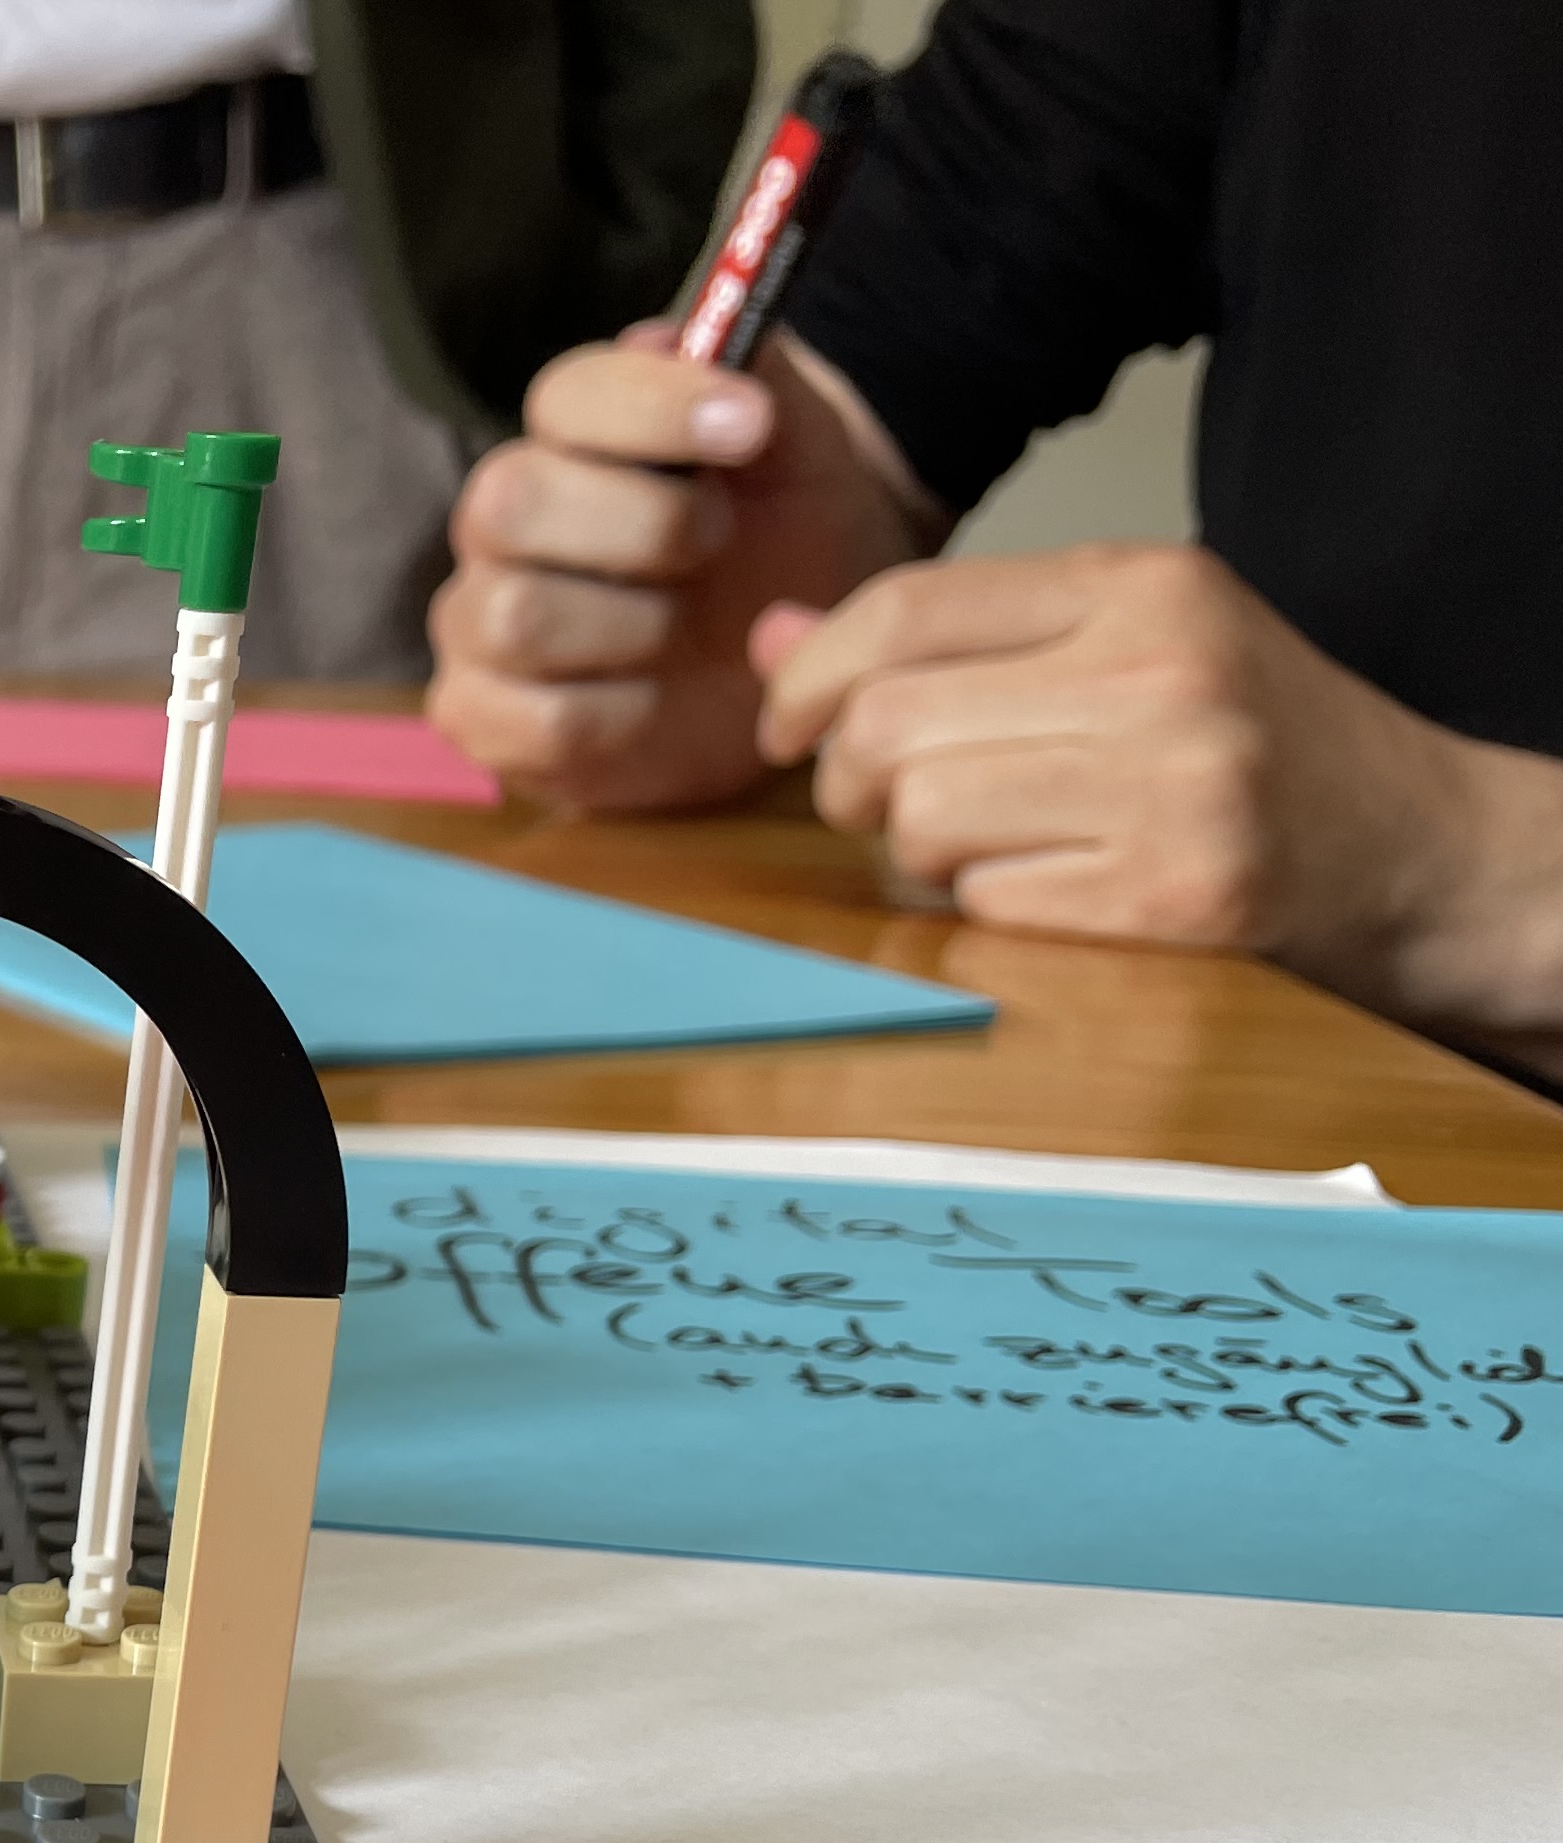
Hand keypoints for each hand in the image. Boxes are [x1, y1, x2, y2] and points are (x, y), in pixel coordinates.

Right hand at [427, 328, 940, 811]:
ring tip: (685, 633)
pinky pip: (534, 717)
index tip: (749, 425)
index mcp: (572, 439)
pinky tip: (654, 702)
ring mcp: (477, 621)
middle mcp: (504, 521)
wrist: (791, 676)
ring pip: (517, 615)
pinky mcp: (479, 717)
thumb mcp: (806, 454)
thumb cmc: (785, 550)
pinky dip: (618, 714)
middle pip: (509, 501)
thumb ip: (761, 377)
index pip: (565, 396)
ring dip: (634, 627)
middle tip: (718, 544)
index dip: (651, 406)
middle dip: (640, 526)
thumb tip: (673, 335)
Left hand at [759, 544, 1562, 1034]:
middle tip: (886, 809)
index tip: (790, 729)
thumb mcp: (1119, 644)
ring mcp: (1175, 785)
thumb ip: (947, 639)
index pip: (900, 609)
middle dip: (851, 783)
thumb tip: (772, 638)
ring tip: (981, 849)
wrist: (1418, 849)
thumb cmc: (1249, 745)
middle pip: (887, 726)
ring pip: (921, 821)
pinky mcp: (1175, 896)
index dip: (808, 679)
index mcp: (1138, 584)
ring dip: (916, 855)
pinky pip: (986, 906)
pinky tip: (1048, 893)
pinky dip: (986, 911)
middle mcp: (1158, 670)